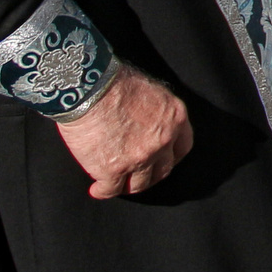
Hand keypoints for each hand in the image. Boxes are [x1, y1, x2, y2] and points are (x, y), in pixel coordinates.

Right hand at [56, 65, 192, 198]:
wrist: (90, 87)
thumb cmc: (114, 81)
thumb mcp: (150, 90)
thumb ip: (155, 111)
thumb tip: (146, 122)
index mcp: (175, 118)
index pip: (182, 147)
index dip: (170, 157)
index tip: (161, 161)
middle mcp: (163, 141)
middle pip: (162, 170)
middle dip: (150, 175)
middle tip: (138, 176)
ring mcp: (140, 158)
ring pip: (138, 184)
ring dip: (128, 186)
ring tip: (117, 184)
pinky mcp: (114, 170)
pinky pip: (111, 189)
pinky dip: (103, 191)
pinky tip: (98, 189)